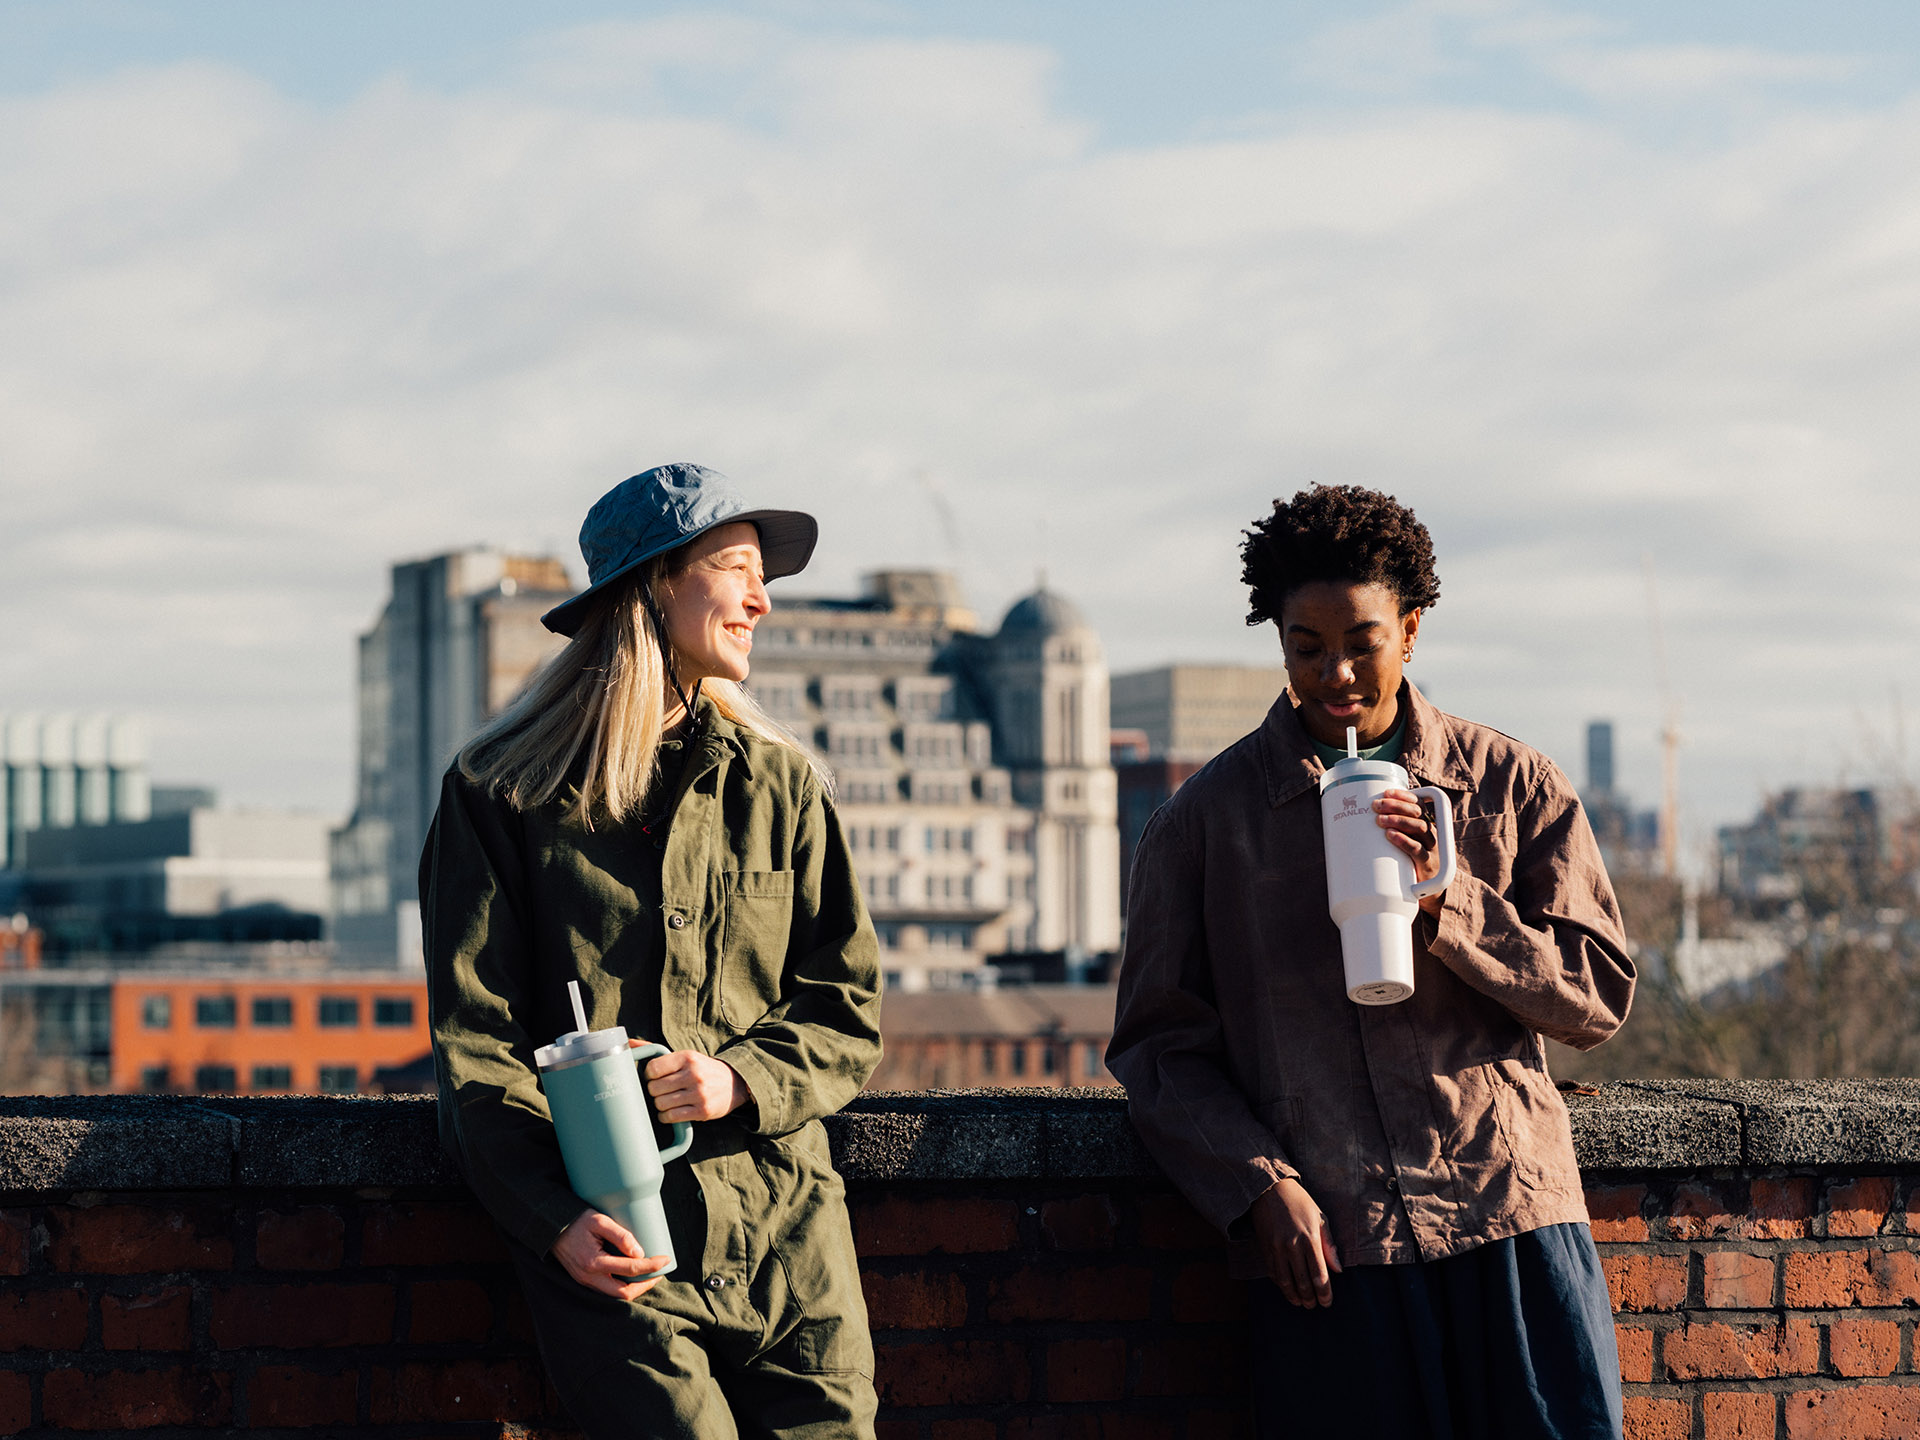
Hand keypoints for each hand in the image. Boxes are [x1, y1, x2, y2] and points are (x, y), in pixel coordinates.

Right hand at [551, 1208, 671, 1299]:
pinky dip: (621, 1286)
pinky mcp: (583, 1280)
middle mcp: (589, 1277)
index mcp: (594, 1262)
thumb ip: (620, 1235)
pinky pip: (606, 1290)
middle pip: (623, 1293)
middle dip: (645, 1285)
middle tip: (659, 1273)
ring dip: (633, 1288)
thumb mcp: (599, 1220)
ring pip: (614, 1295)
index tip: (665, 1259)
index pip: (630, 1270)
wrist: (550, 1226)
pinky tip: (631, 1277)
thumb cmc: (576, 1220)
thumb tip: (640, 1252)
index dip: (651, 1266)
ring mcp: (585, 1281)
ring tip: (648, 1275)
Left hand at [639, 1044, 749, 1122]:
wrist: (735, 1083)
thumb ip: (655, 1051)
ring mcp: (698, 1093)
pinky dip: (666, 1116)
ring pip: (661, 1104)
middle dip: (654, 1091)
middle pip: (654, 1088)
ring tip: (667, 1101)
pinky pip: (671, 1117)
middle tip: (661, 1091)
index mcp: (687, 1057)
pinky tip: (671, 1111)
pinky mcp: (702, 1110)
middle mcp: (693, 1074)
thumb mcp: (684, 1056)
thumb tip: (628, 1043)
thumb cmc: (703, 1069)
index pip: (653, 1068)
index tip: (654, 1077)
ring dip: (660, 1105)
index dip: (648, 1075)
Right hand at [1251, 1178, 1342, 1308]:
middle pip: (1303, 1282)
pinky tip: (1287, 1290)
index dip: (1324, 1293)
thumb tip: (1338, 1270)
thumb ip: (1329, 1245)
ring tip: (1301, 1303)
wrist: (1269, 1189)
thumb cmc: (1300, 1203)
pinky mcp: (1265, 1248)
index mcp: (1310, 1238)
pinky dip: (1280, 1285)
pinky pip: (1273, 1273)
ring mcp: (1276, 1248)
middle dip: (1310, 1298)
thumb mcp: (1319, 1218)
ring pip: (1285, 1281)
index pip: (1320, 1275)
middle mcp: (1292, 1246)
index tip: (1327, 1302)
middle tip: (1314, 1306)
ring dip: (1294, 1296)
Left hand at [1374, 788, 1444, 914]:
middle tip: (1376, 806)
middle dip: (1396, 806)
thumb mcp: (1401, 846)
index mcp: (1424, 826)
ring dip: (1398, 820)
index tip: (1386, 792)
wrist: (1429, 893)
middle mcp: (1430, 834)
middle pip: (1417, 813)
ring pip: (1419, 828)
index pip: (1418, 804)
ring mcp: (1431, 849)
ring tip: (1380, 820)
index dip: (1403, 796)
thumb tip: (1355, 825)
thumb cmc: (1409, 864)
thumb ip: (1387, 834)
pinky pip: (1418, 850)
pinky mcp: (1427, 865)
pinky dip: (1403, 841)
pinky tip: (1390, 835)